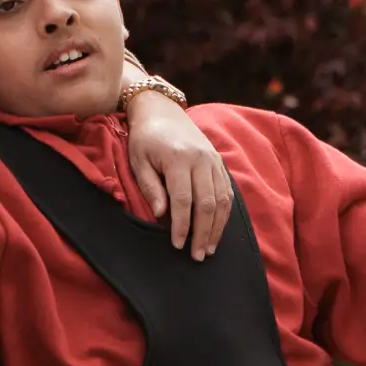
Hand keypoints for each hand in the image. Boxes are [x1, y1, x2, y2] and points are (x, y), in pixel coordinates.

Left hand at [126, 93, 232, 260]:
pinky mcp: (219, 161)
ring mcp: (214, 160)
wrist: (162, 109)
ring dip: (217, 227)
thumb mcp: (138, 160)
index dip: (181, 226)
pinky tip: (218, 229)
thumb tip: (161, 215)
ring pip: (222, 200)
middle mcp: (201, 159)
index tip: (177, 245)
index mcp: (179, 159)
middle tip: (197, 256)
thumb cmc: (145, 138)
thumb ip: (150, 187)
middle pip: (207, 203)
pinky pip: (227, 191)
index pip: (183, 200)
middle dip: (203, 233)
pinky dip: (225, 213)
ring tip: (210, 249)